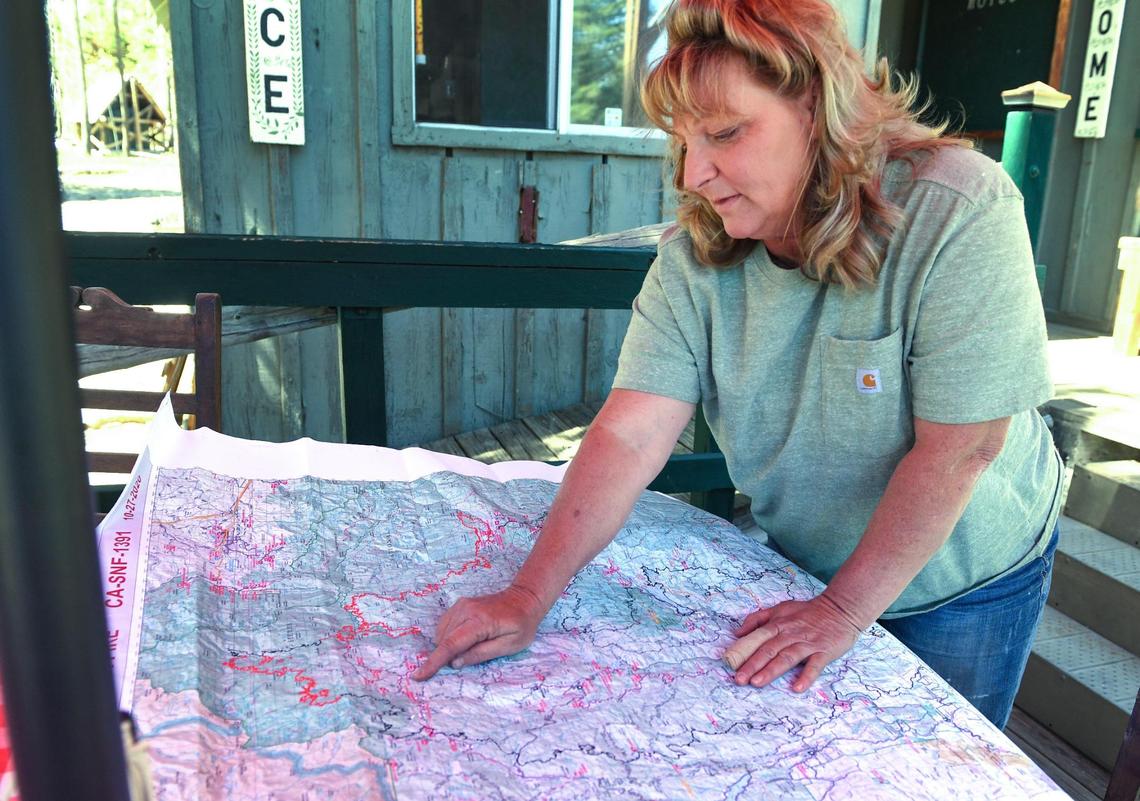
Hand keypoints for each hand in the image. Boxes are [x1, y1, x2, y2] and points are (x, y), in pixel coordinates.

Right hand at [411, 585, 544, 680]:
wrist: (525, 598)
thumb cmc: (522, 624)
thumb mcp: (510, 645)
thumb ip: (482, 654)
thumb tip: (455, 663)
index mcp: (479, 621)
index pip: (451, 645)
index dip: (433, 663)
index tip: (418, 676)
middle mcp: (466, 610)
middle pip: (444, 640)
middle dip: (447, 656)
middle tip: (469, 659)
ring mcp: (461, 605)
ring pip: (442, 634)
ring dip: (448, 647)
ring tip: (473, 646)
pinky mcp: (460, 605)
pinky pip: (445, 626)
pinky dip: (449, 637)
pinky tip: (465, 640)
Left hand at [723, 594, 861, 691]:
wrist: (840, 609)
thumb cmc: (808, 612)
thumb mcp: (780, 609)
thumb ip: (758, 619)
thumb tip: (737, 632)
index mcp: (778, 624)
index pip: (757, 638)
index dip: (743, 651)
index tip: (730, 664)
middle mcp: (791, 633)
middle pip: (769, 650)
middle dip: (752, 665)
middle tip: (739, 679)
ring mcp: (807, 643)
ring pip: (787, 657)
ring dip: (771, 670)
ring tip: (757, 683)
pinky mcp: (824, 651)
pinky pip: (814, 665)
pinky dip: (806, 676)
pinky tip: (797, 688)